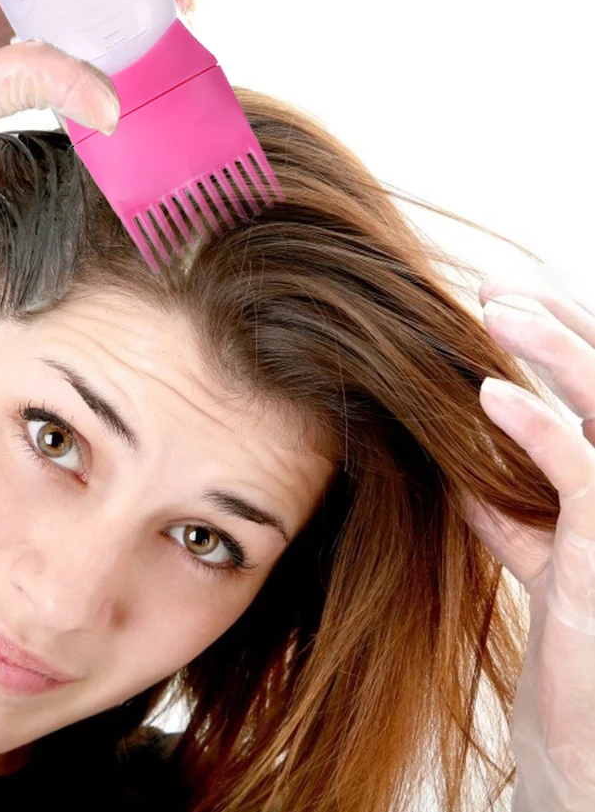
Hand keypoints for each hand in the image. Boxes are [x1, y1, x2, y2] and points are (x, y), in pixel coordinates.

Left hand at [463, 266, 594, 808]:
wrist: (586, 757)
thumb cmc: (573, 660)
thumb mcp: (545, 568)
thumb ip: (519, 517)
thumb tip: (465, 469)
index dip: (567, 340)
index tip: (505, 302)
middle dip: (567, 328)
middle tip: (498, 289)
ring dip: (560, 353)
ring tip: (499, 311)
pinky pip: (586, 477)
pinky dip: (539, 430)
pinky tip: (490, 395)